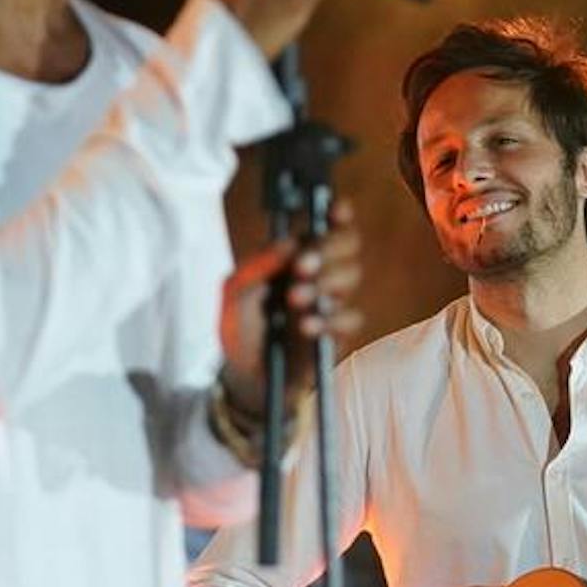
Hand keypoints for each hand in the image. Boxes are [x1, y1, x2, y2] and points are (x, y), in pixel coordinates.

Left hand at [218, 200, 363, 413]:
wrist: (242, 376)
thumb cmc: (238, 328)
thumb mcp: (233, 293)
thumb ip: (256, 266)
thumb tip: (287, 243)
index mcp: (296, 255)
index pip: (327, 225)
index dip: (339, 213)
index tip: (336, 210)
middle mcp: (319, 273)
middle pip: (348, 244)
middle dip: (329, 249)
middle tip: (303, 267)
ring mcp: (330, 303)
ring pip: (352, 276)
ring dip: (327, 282)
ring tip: (296, 300)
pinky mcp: (337, 334)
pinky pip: (352, 319)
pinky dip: (331, 320)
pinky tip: (307, 326)